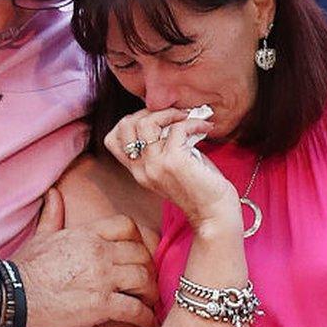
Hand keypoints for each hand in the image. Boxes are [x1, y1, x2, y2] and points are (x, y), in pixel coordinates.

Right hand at [14, 189, 156, 326]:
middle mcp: (99, 252)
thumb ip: (53, 215)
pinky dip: (144, 316)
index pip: (127, 226)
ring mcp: (101, 278)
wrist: (12, 295)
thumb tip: (53, 194)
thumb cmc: (23, 267)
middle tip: (148, 281)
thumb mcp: (40, 236)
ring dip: (150, 292)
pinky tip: (145, 320)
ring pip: (143, 279)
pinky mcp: (100, 305)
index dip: (138, 239)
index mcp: (87, 234)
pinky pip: (134, 309)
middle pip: (141, 254)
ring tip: (149, 301)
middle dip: (149, 268)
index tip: (138, 253)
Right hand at [104, 108, 241, 232]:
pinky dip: (193, 122)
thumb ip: (161, 148)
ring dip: (169, 113)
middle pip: (125, 125)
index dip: (130, 121)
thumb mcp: (171, 167)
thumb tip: (169, 118)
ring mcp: (156, 166)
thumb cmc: (200, 189)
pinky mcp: (174, 162)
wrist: (214, 214)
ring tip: (186, 117)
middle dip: (150, 112)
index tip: (156, 120)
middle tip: (174, 115)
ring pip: (146, 123)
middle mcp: (142, 169)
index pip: (112, 139)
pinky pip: (177, 128)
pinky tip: (204, 128)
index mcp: (139, 171)